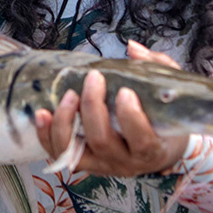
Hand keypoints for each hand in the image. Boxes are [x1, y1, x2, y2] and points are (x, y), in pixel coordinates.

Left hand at [34, 42, 187, 175]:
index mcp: (152, 149)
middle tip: (93, 78)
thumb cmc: (164, 118)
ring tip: (68, 95)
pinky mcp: (83, 163)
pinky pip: (59, 153)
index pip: (141, 140)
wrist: (159, 149)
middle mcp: (125, 162)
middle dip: (93, 107)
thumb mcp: (169, 90)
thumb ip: (156, 66)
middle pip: (102, 140)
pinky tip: (43, 113)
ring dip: (65, 121)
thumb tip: (132, 48)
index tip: (124, 92)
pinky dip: (46, 134)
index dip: (131, 117)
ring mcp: (101, 165)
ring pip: (75, 151)